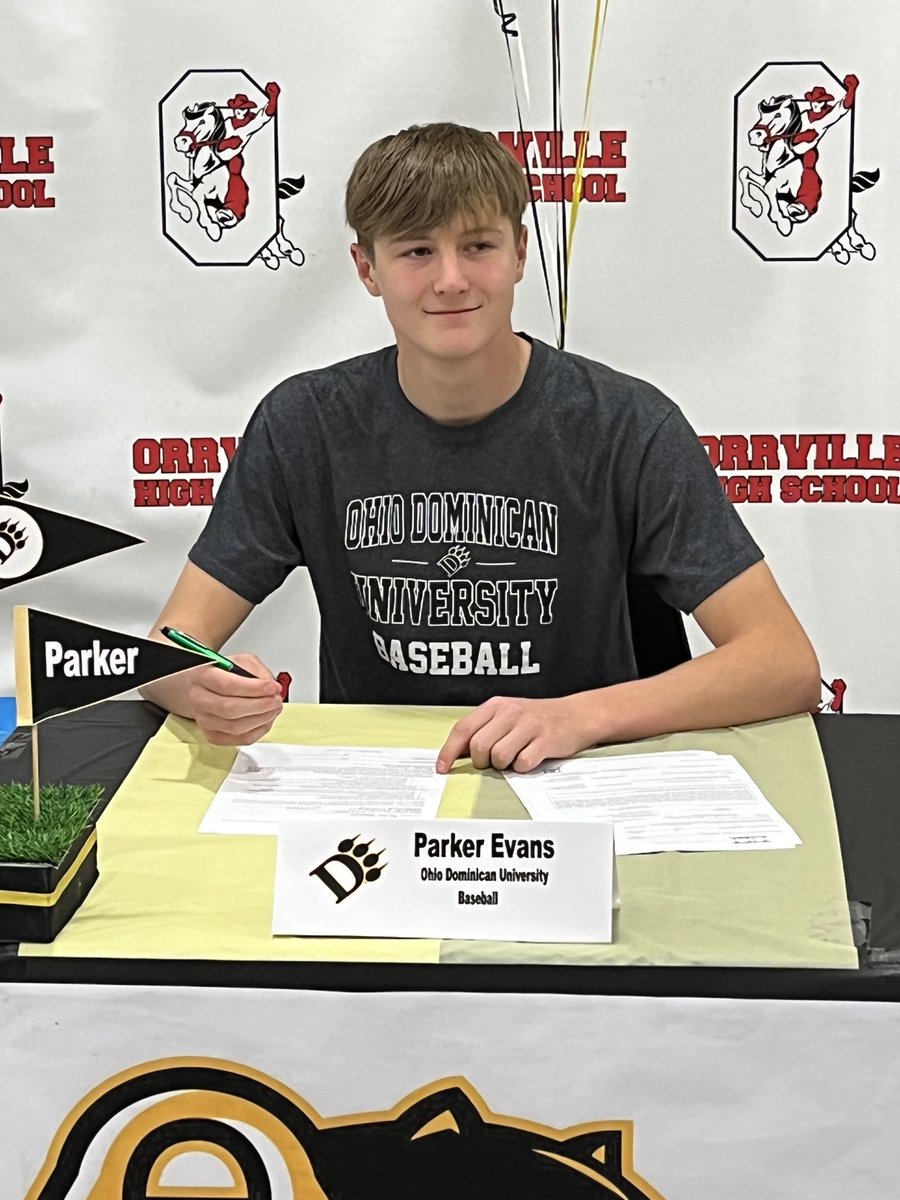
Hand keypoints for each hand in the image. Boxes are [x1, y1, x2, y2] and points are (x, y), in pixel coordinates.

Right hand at [186, 653, 283, 745]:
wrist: (204, 689)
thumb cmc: (223, 674)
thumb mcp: (241, 661)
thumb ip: (256, 671)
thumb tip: (271, 687)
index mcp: (202, 676)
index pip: (227, 685)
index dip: (254, 688)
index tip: (272, 687)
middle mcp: (199, 700)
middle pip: (230, 709)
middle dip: (260, 705)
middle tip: (276, 699)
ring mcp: (204, 721)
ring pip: (236, 727)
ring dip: (262, 718)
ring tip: (274, 708)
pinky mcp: (213, 736)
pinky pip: (240, 739)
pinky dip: (259, 730)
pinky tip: (266, 719)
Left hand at [436, 695, 592, 774]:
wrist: (576, 715)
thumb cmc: (536, 719)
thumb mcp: (506, 717)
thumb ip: (483, 731)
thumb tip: (455, 754)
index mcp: (495, 705)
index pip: (463, 729)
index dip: (449, 751)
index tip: (442, 768)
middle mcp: (510, 712)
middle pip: (479, 747)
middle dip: (482, 762)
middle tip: (493, 762)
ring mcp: (528, 725)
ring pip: (499, 757)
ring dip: (503, 766)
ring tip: (514, 758)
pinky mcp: (545, 740)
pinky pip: (522, 763)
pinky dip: (523, 768)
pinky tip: (530, 759)